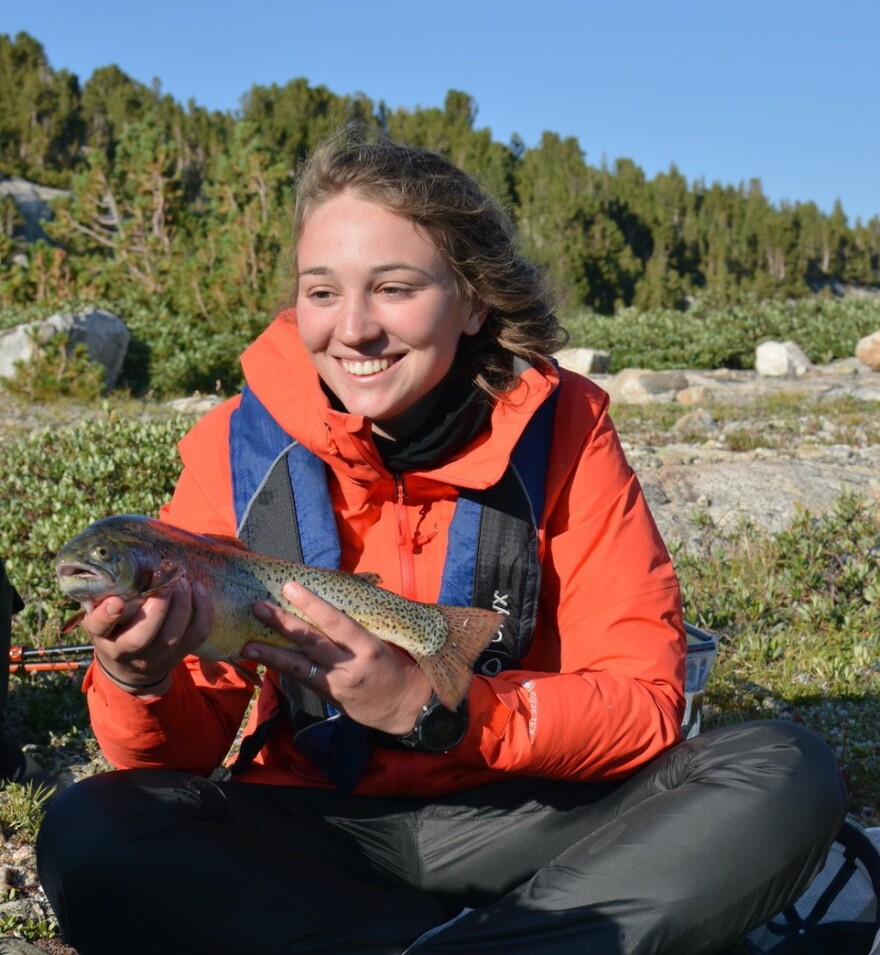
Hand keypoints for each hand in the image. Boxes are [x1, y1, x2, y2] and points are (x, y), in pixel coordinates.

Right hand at [84, 579, 213, 694]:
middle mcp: (126, 651)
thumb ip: (106, 598)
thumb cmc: (116, 631)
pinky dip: (203, 611)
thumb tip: (120, 566)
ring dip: (182, 607)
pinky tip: (198, 589)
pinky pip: (197, 634)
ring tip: (183, 582)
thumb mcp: (103, 618)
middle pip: (140, 638)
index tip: (116, 601)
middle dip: (156, 610)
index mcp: (103, 636)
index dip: (106, 616)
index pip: (99, 628)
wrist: (130, 669)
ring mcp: (155, 656)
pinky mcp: (180, 654)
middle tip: (166, 584)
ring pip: (171, 638)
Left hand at [246, 582, 431, 734]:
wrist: (407, 707)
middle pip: (310, 642)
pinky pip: (302, 681)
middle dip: (282, 624)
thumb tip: (341, 596)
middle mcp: (348, 665)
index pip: (335, 621)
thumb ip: (361, 623)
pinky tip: (265, 661)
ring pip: (298, 667)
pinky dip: (283, 670)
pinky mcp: (329, 697)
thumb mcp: (387, 639)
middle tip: (259, 608)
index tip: (290, 587)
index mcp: (367, 646)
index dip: (311, 604)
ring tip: (247, 646)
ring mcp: (336, 684)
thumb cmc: (400, 665)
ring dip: (271, 655)